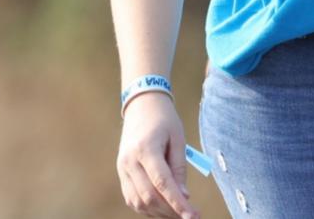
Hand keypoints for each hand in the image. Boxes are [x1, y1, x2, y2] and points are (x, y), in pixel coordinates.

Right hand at [115, 93, 199, 218]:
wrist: (141, 106)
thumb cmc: (164, 120)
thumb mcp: (178, 139)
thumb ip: (179, 168)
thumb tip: (184, 197)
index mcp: (146, 149)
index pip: (162, 183)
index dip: (178, 203)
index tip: (192, 216)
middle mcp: (129, 161)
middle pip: (149, 196)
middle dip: (171, 211)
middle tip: (190, 215)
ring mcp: (122, 168)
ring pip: (138, 202)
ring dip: (159, 212)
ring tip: (178, 212)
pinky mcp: (121, 173)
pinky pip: (131, 198)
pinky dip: (147, 207)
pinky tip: (163, 207)